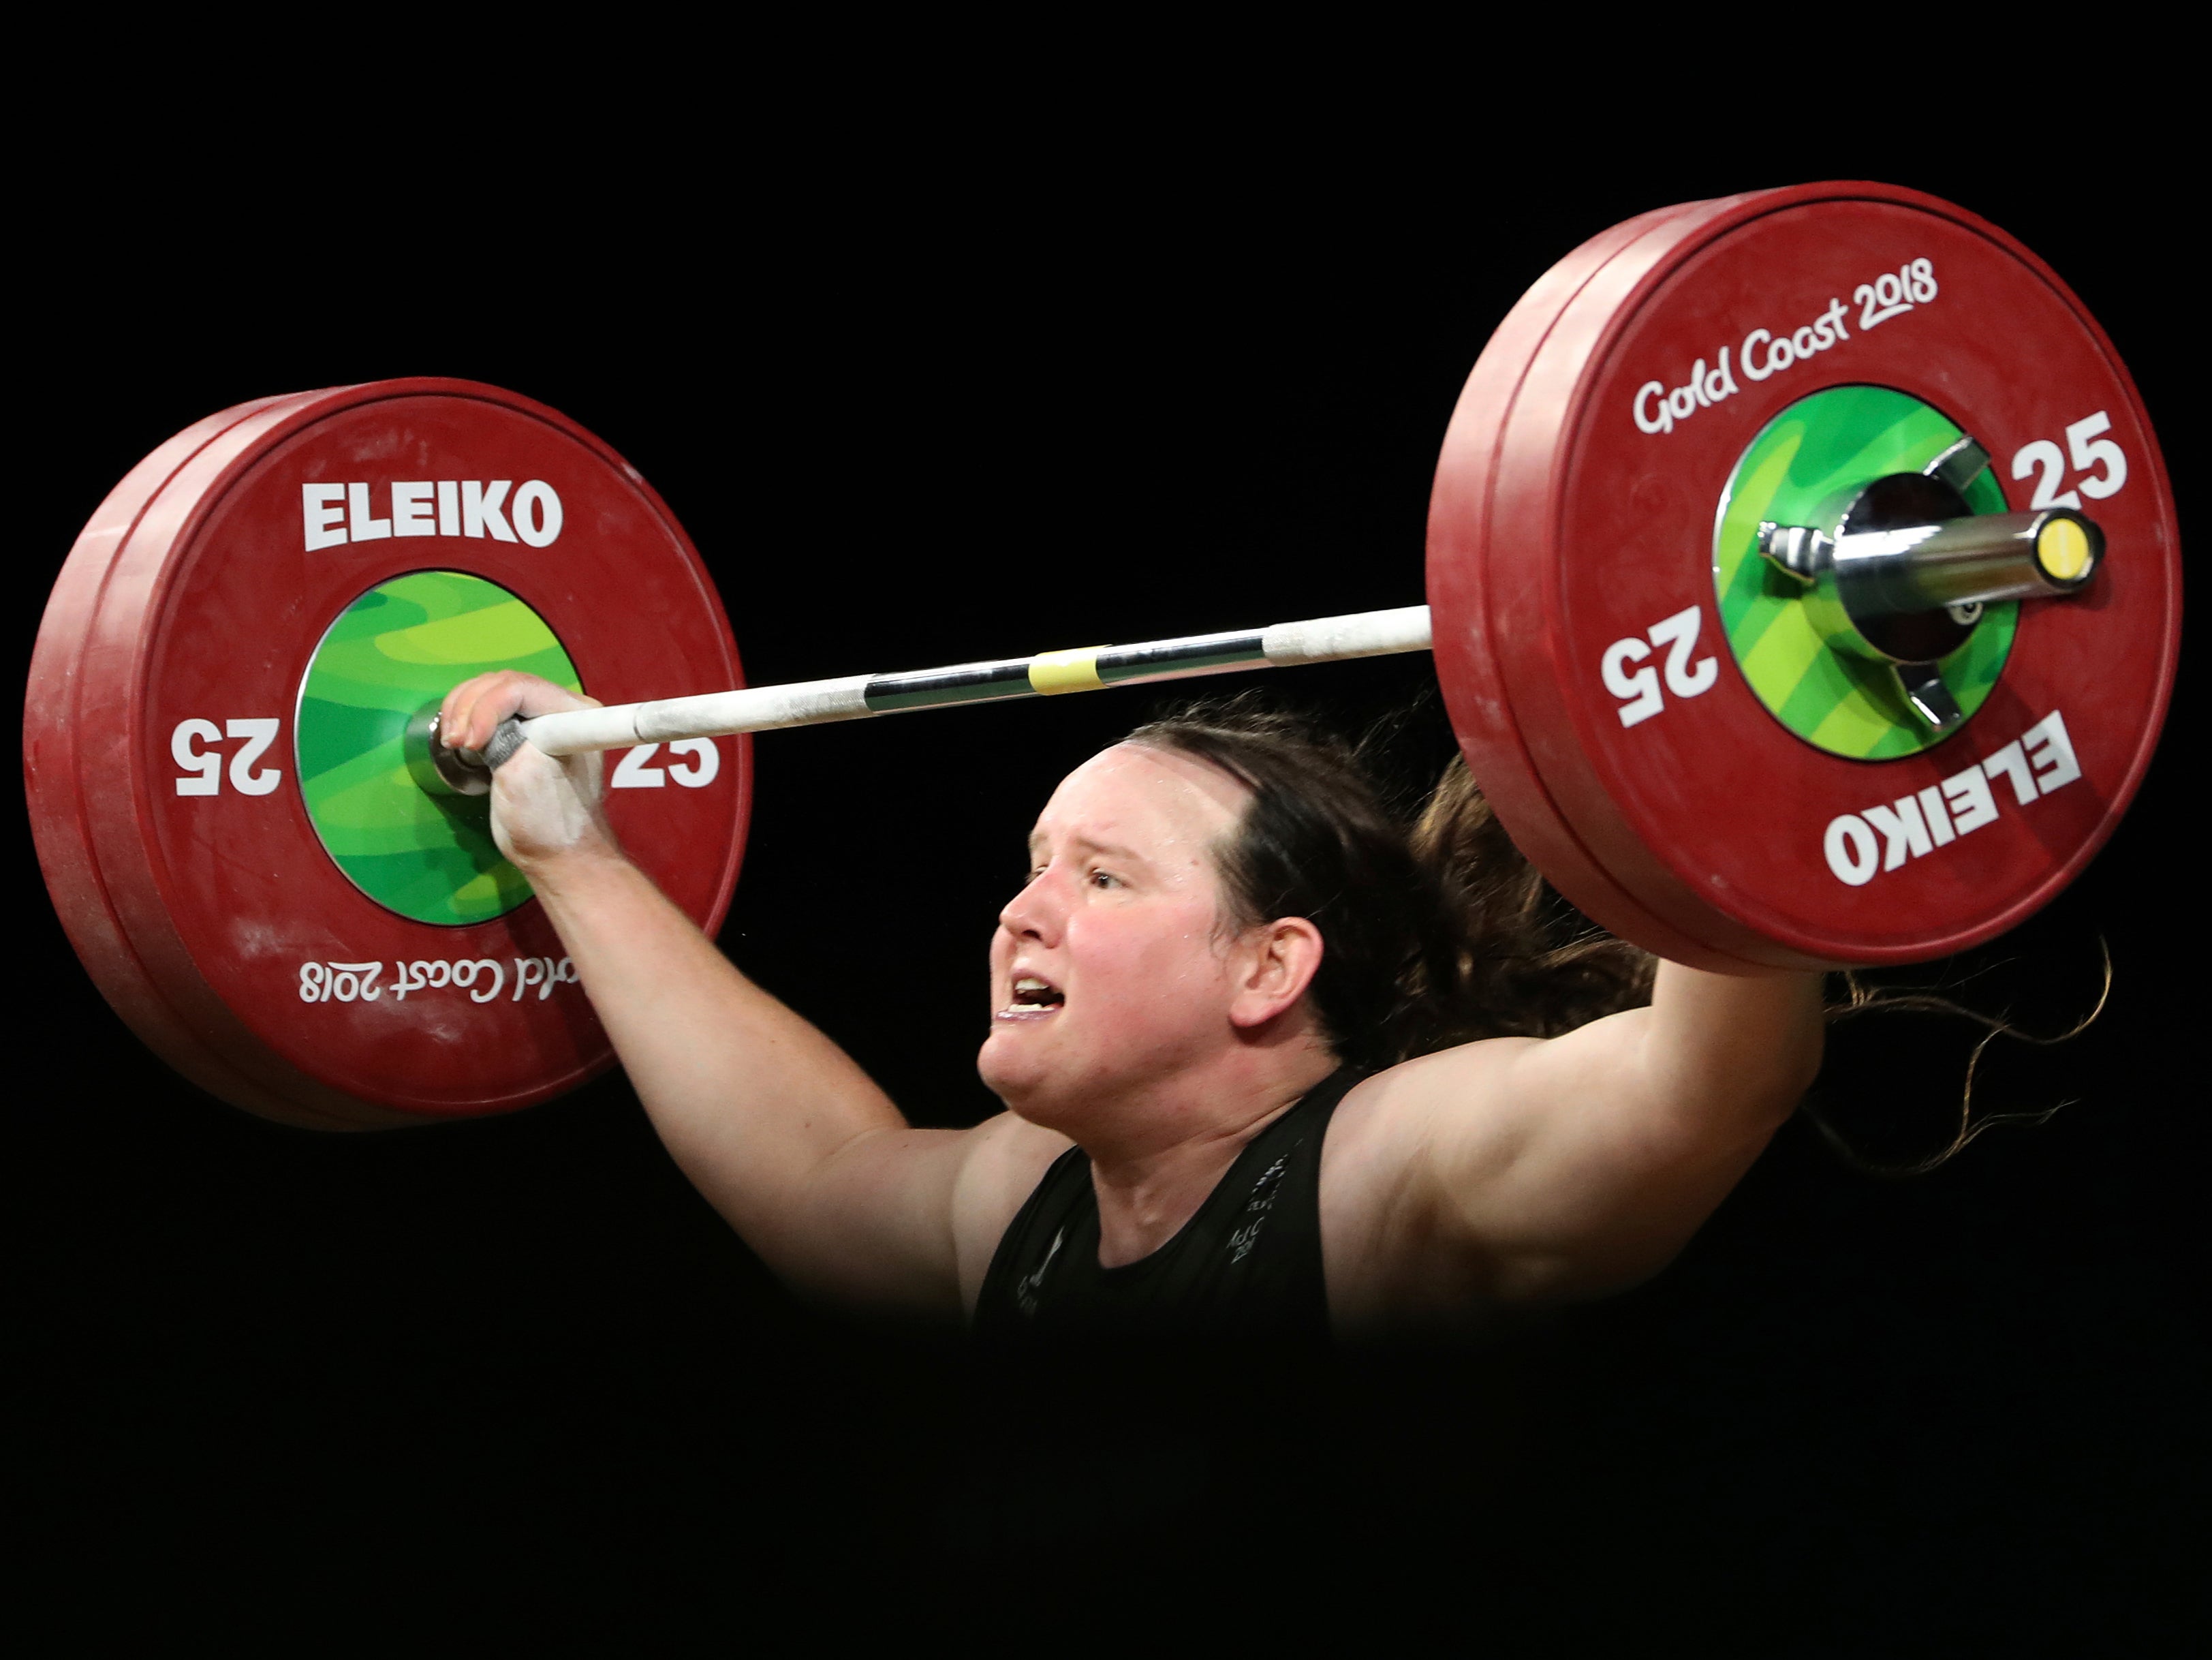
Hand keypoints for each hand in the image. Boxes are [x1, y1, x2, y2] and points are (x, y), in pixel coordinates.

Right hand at [438, 672, 614, 872]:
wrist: (555, 853)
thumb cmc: (550, 823)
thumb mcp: (525, 776)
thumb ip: (508, 739)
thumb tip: (484, 724)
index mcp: (575, 715)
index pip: (520, 688)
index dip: (488, 708)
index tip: (472, 744)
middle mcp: (561, 710)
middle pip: (502, 684)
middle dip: (469, 709)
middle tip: (456, 743)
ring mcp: (541, 720)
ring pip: (490, 691)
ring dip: (461, 711)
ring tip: (454, 743)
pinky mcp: (520, 733)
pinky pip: (486, 707)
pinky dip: (463, 717)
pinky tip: (456, 738)